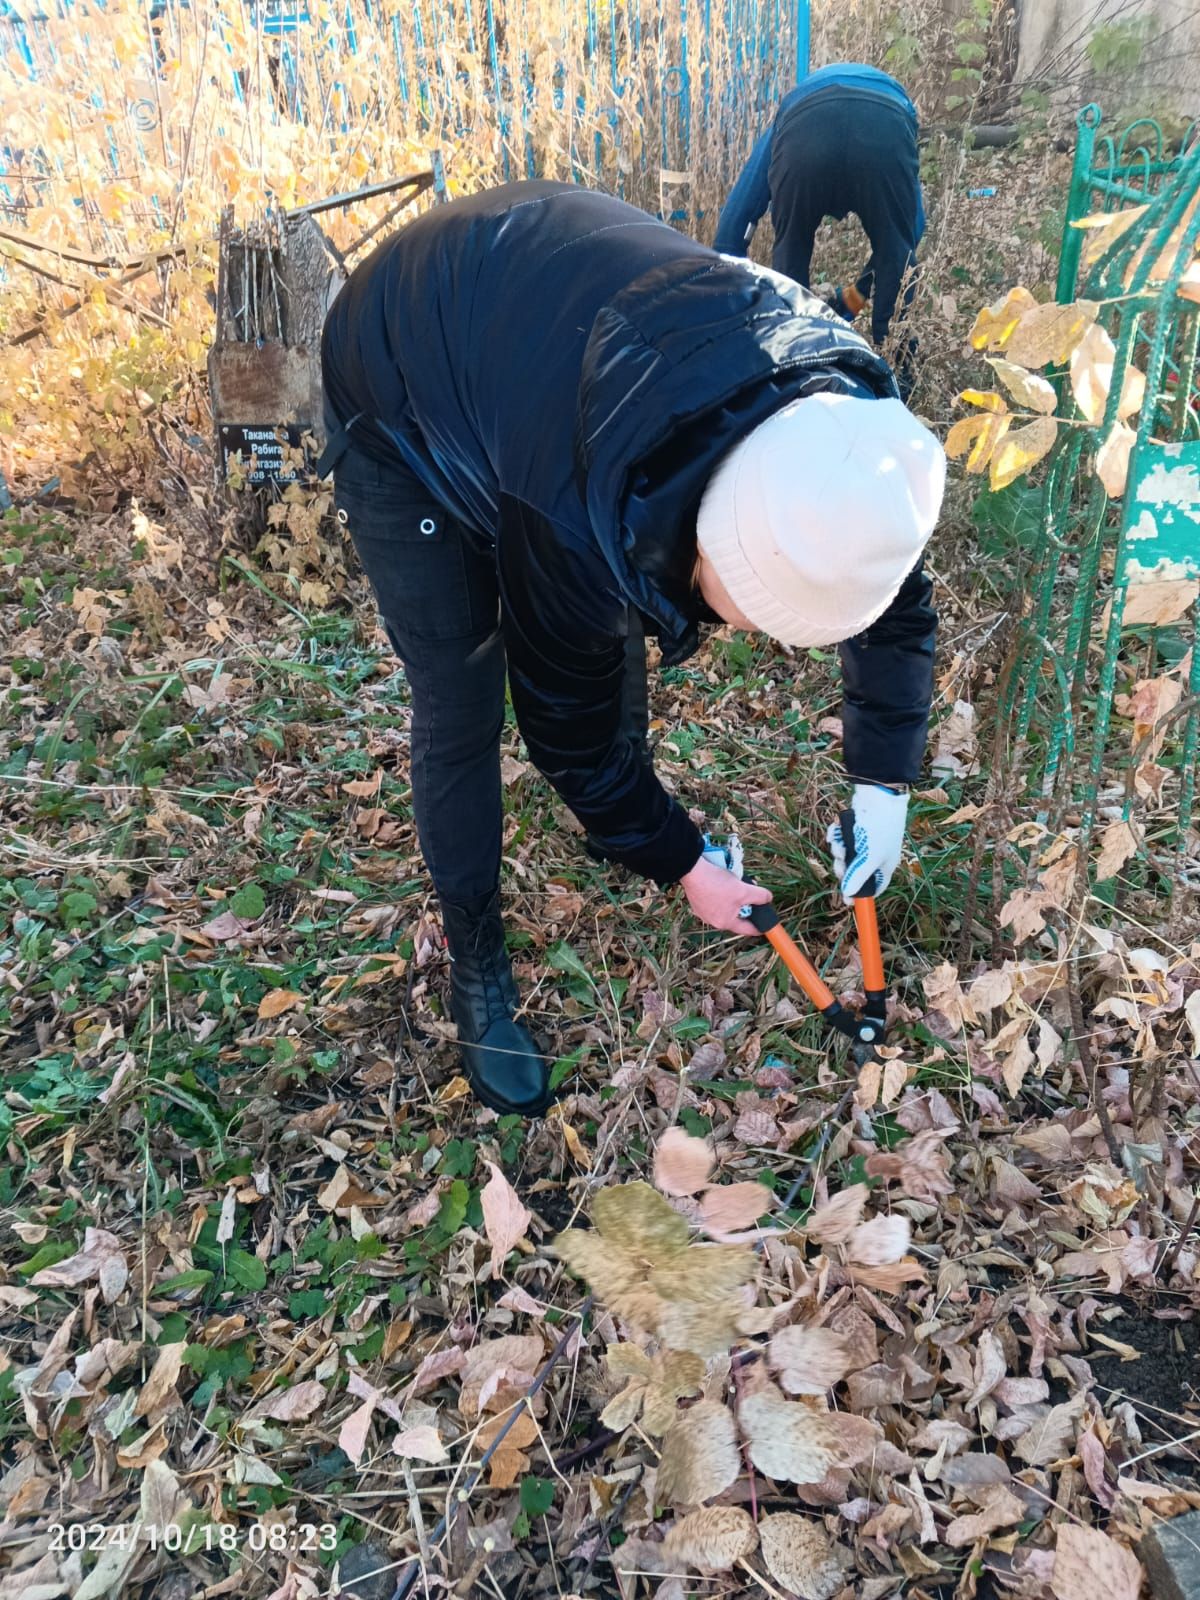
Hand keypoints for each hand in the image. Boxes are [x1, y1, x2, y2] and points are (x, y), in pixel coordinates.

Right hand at [680, 856, 771, 933]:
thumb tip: (768, 899)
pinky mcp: (697, 901)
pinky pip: (715, 900)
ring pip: (725, 907)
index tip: (765, 927)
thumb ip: (760, 897)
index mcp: (725, 922)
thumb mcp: (744, 890)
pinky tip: (722, 881)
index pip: (747, 929)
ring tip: (736, 885)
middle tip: (751, 895)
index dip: (759, 927)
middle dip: (745, 906)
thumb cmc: (716, 884)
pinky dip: (721, 893)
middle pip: (736, 917)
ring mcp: (703, 911)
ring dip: (733, 898)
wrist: (692, 870)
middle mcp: (713, 920)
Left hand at [826, 783, 908, 902]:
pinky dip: (835, 836)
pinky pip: (839, 839)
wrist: (877, 796)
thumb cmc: (880, 828)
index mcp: (884, 866)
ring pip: (844, 855)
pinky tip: (835, 831)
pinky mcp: (853, 829)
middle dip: (843, 868)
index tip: (846, 901)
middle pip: (854, 872)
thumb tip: (848, 896)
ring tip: (839, 843)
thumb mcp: (870, 857)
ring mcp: (864, 842)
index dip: (860, 894)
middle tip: (839, 863)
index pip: (874, 887)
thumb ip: (858, 877)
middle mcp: (875, 855)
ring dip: (838, 850)